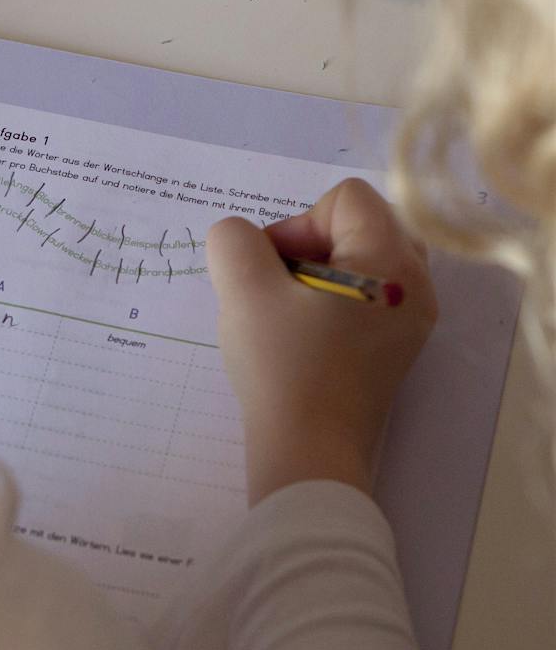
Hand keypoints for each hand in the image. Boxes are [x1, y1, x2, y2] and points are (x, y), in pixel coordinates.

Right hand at [205, 178, 436, 504]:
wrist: (309, 450)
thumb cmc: (283, 367)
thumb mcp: (242, 290)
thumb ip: (233, 241)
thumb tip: (242, 241)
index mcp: (391, 261)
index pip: (345, 198)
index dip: (297, 223)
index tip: (272, 271)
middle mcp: (417, 284)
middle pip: (360, 225)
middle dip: (310, 246)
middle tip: (279, 287)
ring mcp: (412, 319)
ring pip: (362, 262)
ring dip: (318, 274)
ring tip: (290, 312)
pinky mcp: (398, 347)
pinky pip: (367, 296)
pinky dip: (332, 302)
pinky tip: (306, 337)